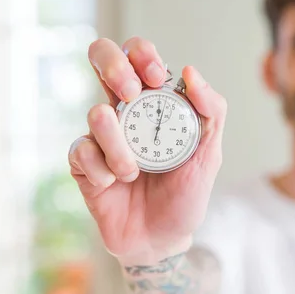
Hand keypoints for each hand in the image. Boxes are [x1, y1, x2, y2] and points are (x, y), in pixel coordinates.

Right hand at [68, 37, 226, 264]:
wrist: (162, 239)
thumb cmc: (186, 195)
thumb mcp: (209, 155)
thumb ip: (212, 112)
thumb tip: (190, 72)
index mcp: (154, 104)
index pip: (137, 55)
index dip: (141, 54)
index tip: (155, 77)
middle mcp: (125, 112)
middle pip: (101, 57)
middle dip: (113, 66)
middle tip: (131, 94)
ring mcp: (101, 136)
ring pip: (97, 114)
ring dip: (120, 147)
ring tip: (133, 173)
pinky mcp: (83, 162)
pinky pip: (82, 151)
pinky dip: (102, 171)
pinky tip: (113, 185)